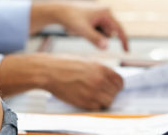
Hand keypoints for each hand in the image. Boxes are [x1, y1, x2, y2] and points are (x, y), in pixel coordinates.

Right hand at [0, 53, 122, 110]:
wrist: (48, 71)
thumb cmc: (63, 64)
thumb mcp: (85, 61)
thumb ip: (98, 69)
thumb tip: (108, 77)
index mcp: (100, 68)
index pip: (119, 81)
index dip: (118, 85)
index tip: (114, 87)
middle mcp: (99, 80)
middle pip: (115, 92)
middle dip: (110, 93)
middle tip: (103, 92)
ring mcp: (92, 92)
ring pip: (108, 101)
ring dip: (104, 100)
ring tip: (95, 96)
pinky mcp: (84, 102)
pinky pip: (97, 107)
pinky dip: (95, 105)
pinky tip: (87, 99)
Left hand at [31, 0, 128, 51]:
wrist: (58, 10)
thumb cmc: (70, 18)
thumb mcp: (83, 31)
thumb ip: (95, 39)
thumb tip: (107, 47)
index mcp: (106, 12)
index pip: (119, 29)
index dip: (124, 41)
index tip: (127, 52)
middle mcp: (105, 11)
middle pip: (108, 32)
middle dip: (98, 36)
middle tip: (84, 31)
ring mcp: (99, 13)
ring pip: (101, 32)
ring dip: (93, 34)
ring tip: (80, 28)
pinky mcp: (93, 15)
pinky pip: (95, 29)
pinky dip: (89, 31)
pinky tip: (79, 27)